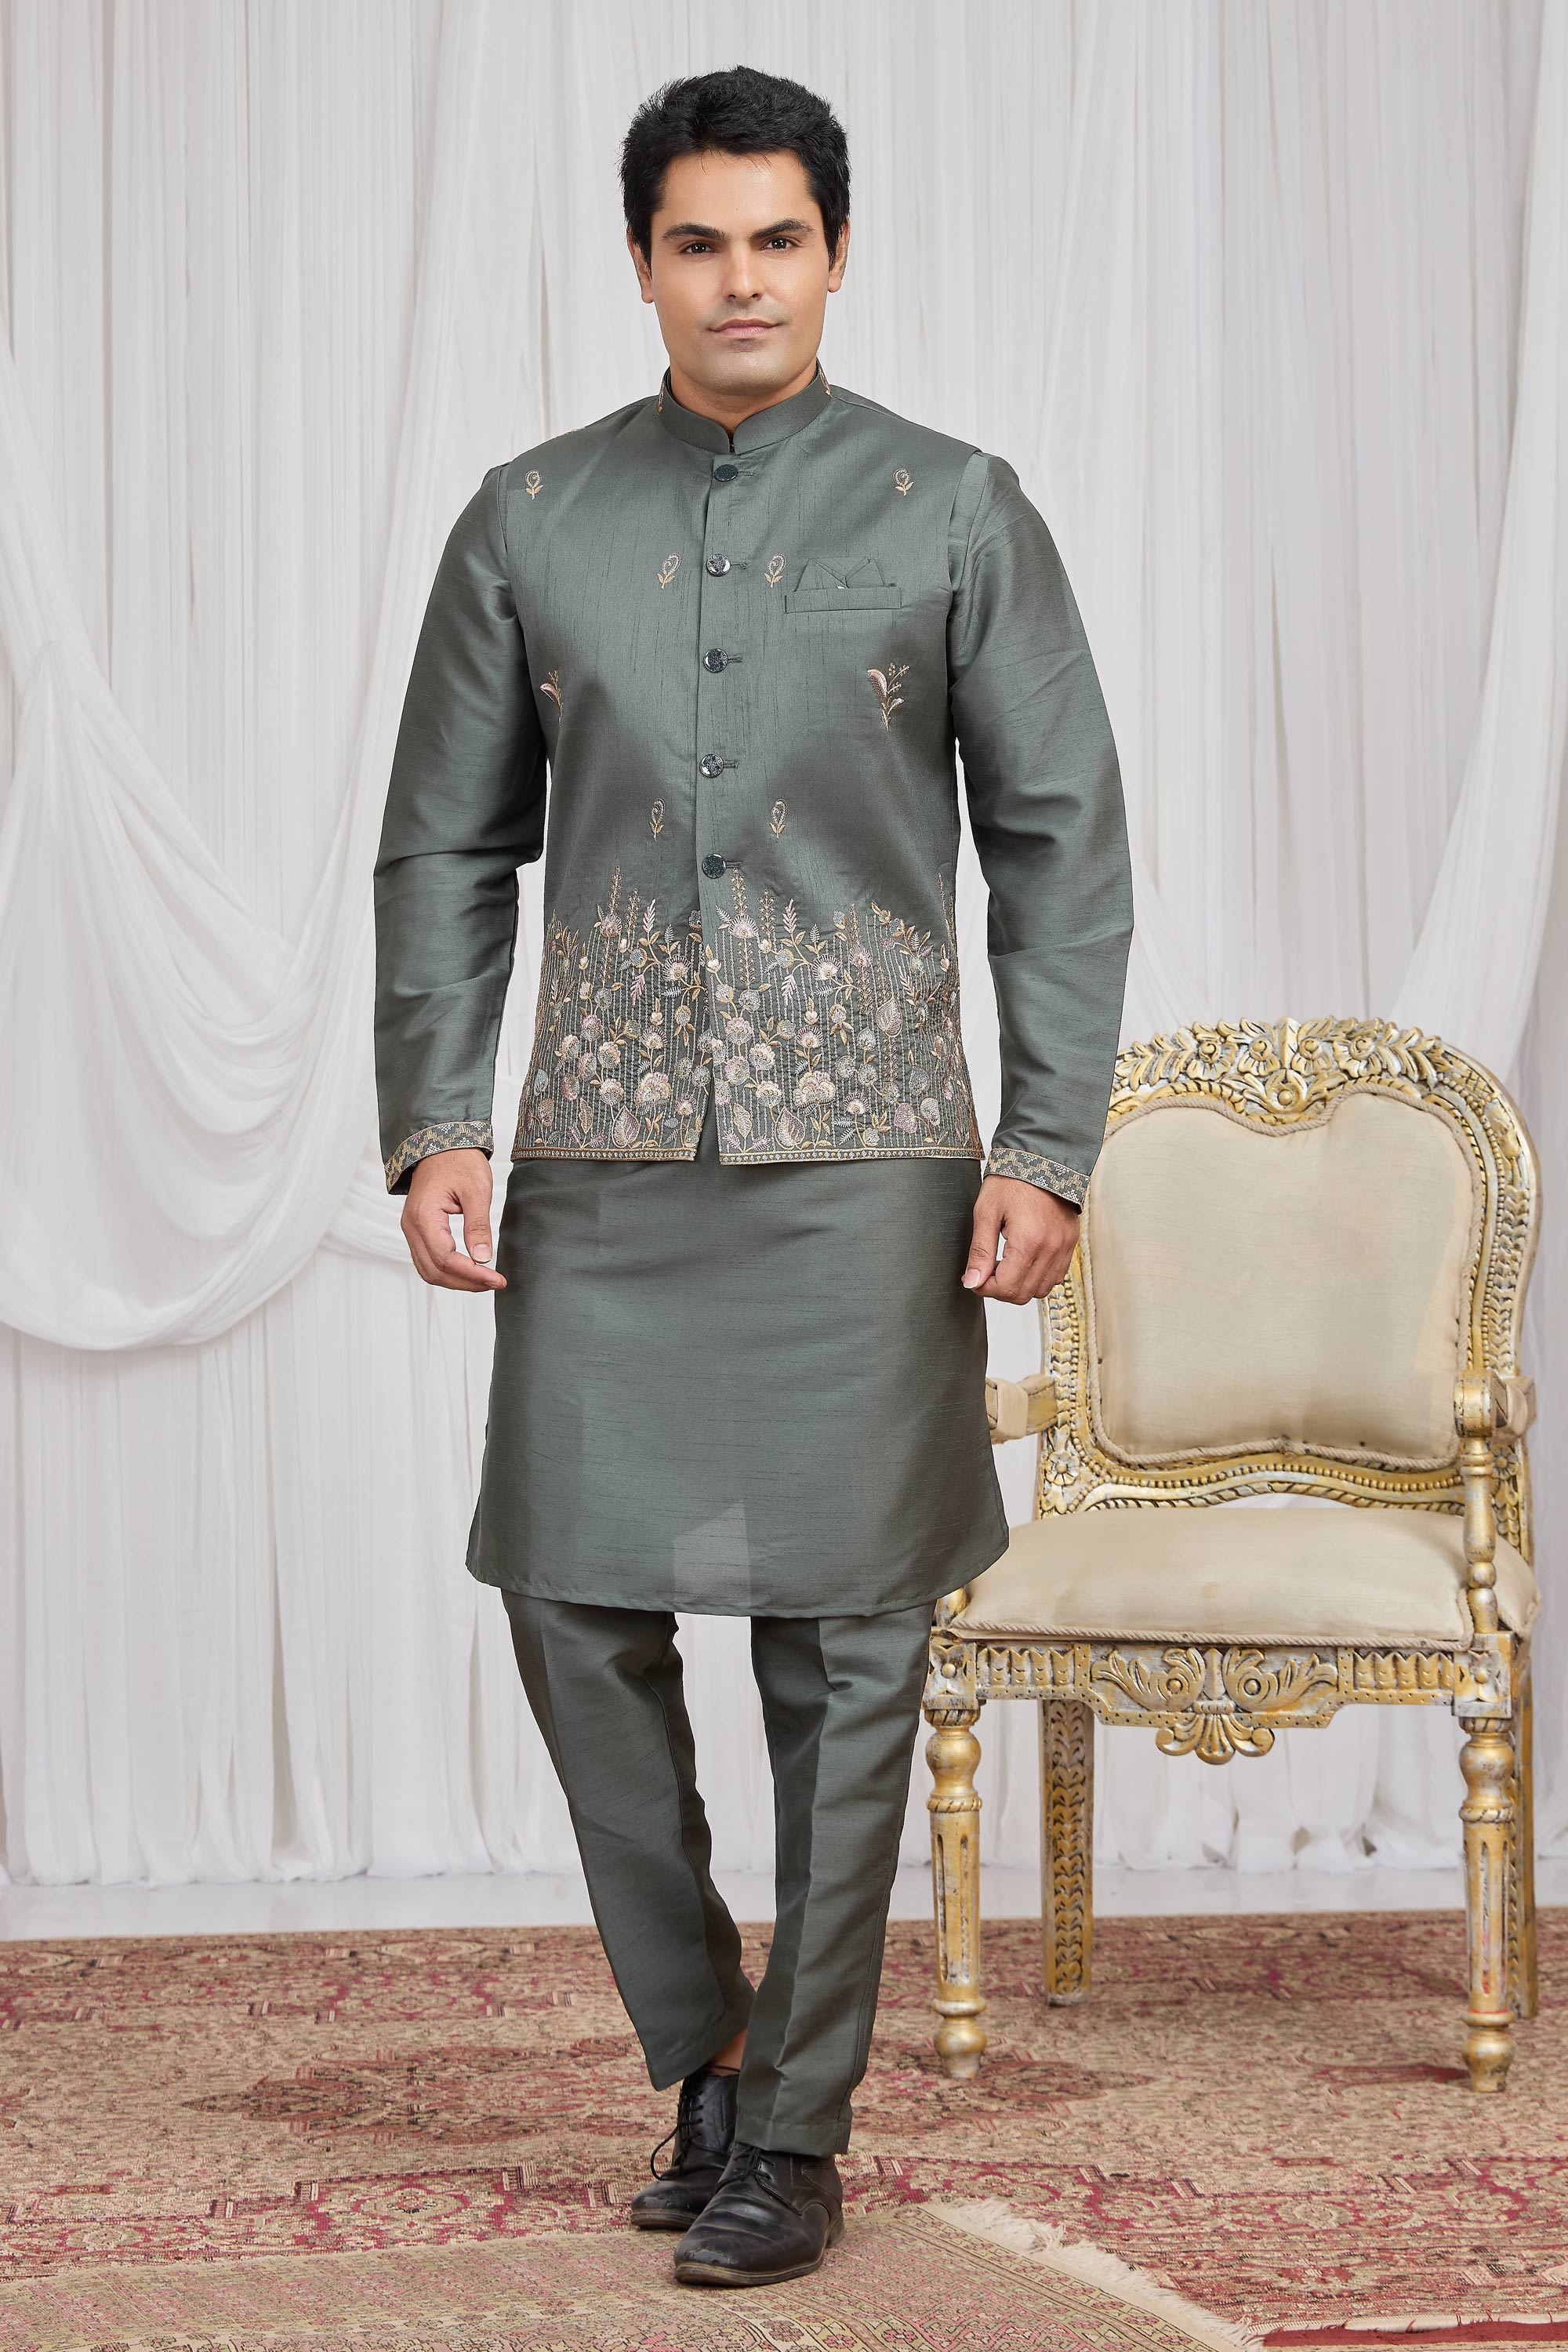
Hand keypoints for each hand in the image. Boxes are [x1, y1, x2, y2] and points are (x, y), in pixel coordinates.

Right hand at [400, 1148, 505, 1291]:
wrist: (442, 1145)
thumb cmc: (459, 1161)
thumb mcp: (476, 1190)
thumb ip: (478, 1225)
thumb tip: (483, 1258)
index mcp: (424, 1215)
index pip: (445, 1258)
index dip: (472, 1274)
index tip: (496, 1279)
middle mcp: (411, 1226)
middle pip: (434, 1270)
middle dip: (465, 1282)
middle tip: (495, 1282)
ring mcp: (411, 1229)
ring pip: (429, 1270)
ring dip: (456, 1280)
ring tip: (485, 1280)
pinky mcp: (417, 1230)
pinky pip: (428, 1260)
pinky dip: (448, 1270)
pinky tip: (470, 1270)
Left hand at [962, 1175, 1079, 1302]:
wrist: (1040, 1160)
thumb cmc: (1011, 1181)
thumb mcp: (986, 1213)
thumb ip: (980, 1251)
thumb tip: (973, 1281)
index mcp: (1029, 1240)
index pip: (1006, 1287)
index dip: (984, 1288)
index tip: (974, 1279)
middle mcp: (1051, 1248)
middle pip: (1023, 1294)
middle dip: (1000, 1289)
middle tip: (987, 1271)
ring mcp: (1064, 1247)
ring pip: (1041, 1289)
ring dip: (1020, 1285)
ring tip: (1005, 1264)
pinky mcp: (1070, 1243)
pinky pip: (1055, 1276)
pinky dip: (1037, 1277)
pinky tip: (1023, 1260)